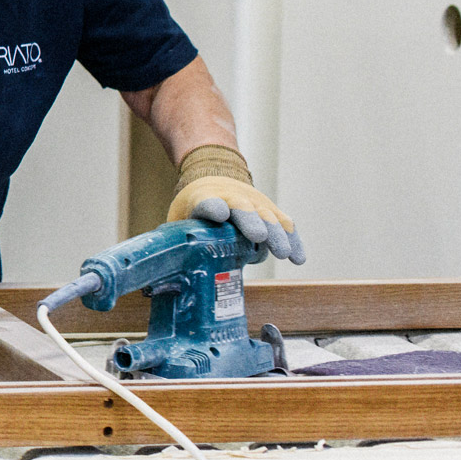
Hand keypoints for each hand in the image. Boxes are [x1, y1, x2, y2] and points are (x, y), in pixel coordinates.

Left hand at [168, 144, 302, 264]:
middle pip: (242, 208)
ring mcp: (252, 202)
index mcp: (201, 199)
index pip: (206, 202)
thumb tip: (161, 281)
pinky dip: (293, 240)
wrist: (214, 177)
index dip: (212, 208)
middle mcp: (229, 198)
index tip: (220, 214)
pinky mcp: (269, 210)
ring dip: (276, 234)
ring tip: (283, 253)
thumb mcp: (179, 219)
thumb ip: (176, 242)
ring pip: (267, 216)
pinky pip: (284, 224)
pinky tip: (298, 258)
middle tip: (259, 238)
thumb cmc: (194, 207)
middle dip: (251, 222)